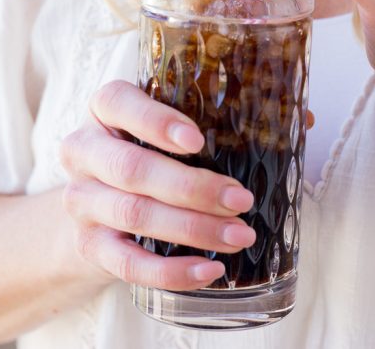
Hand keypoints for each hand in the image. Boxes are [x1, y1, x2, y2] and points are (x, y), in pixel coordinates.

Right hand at [60, 80, 256, 290]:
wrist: (92, 208)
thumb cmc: (145, 153)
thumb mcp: (159, 127)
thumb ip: (208, 120)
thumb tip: (293, 124)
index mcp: (102, 111)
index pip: (117, 103)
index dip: (155, 121)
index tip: (198, 140)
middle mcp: (83, 152)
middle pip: (132, 169)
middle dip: (192, 187)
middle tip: (241, 200)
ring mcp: (80, 201)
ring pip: (134, 214)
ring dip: (192, 228)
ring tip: (238, 235)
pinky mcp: (88, 246)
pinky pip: (128, 263)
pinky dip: (171, 271)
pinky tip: (209, 269)